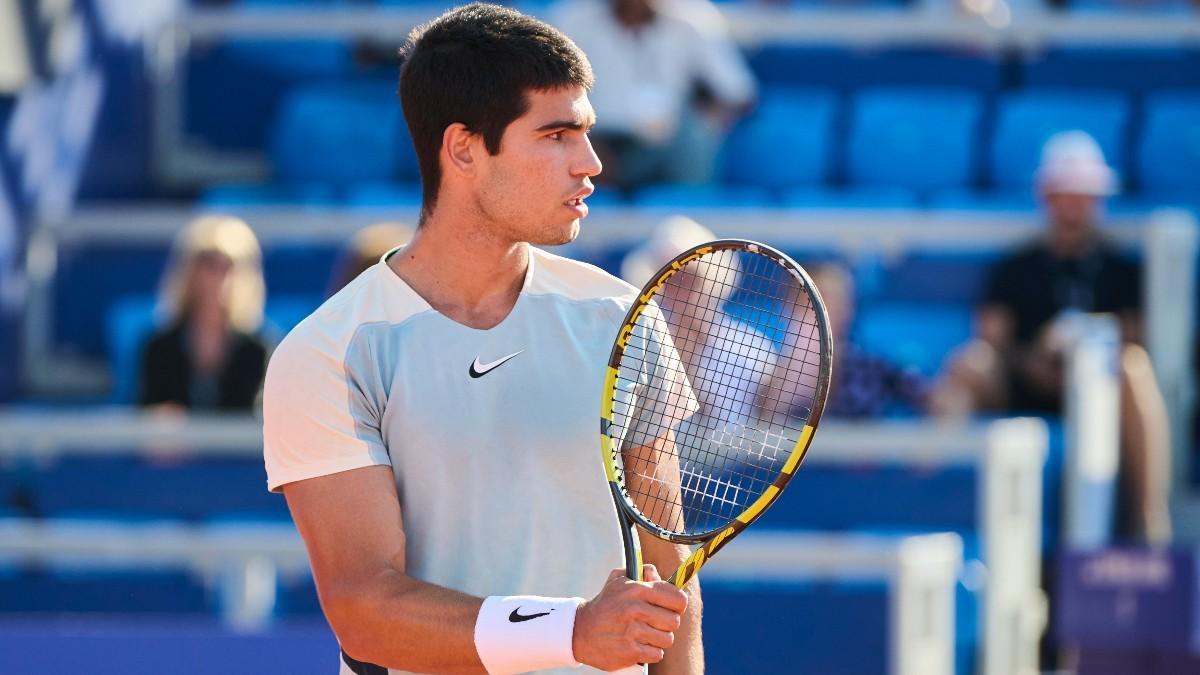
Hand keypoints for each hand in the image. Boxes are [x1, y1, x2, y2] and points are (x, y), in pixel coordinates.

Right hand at [572, 564, 687, 670]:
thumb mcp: (619, 579)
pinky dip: (651, 652)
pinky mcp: (629, 652)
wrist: (580, 631)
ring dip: (659, 639)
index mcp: (636, 589)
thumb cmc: (605, 604)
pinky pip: (657, 654)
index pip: (677, 599)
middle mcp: (635, 609)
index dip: (678, 604)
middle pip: (674, 621)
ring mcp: (632, 632)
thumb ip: (642, 572)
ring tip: (645, 634)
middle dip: (667, 623)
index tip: (672, 607)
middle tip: (656, 622)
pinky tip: (639, 645)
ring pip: (667, 639)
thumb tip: (660, 575)